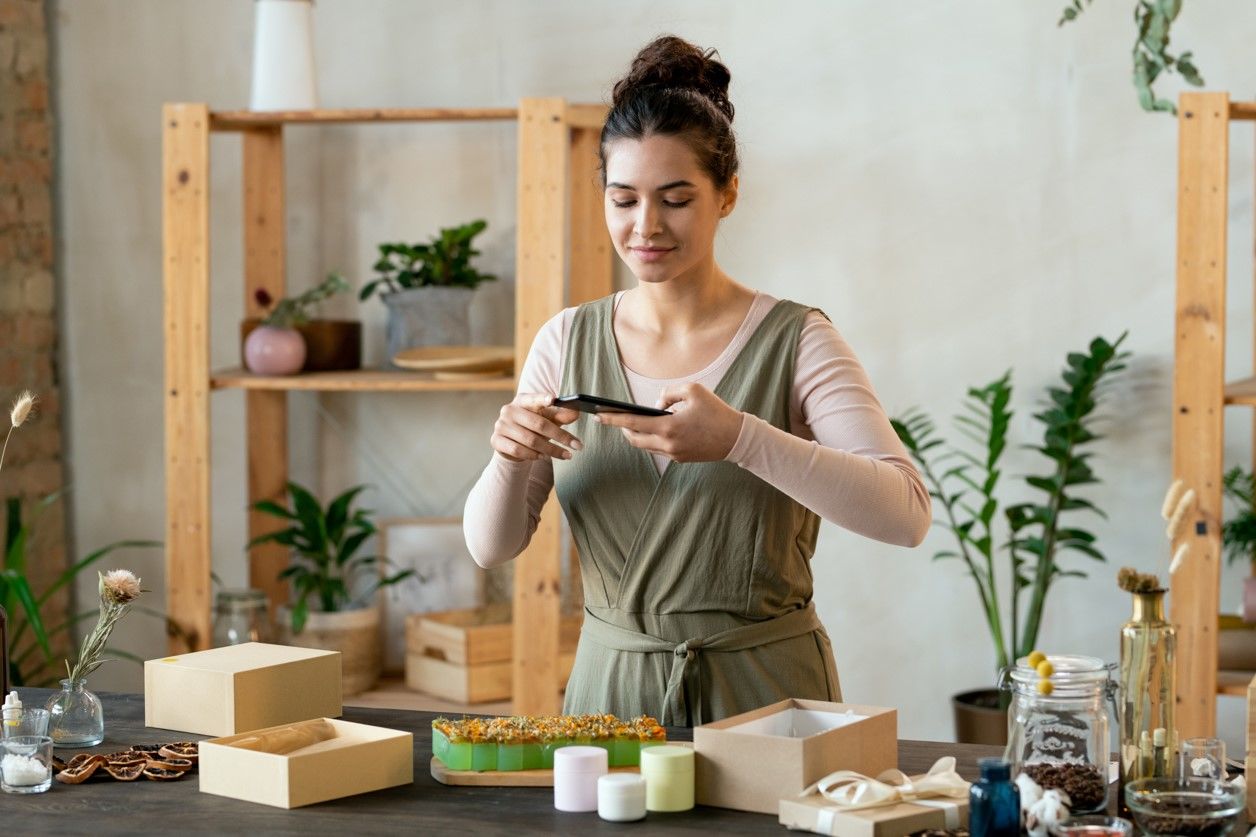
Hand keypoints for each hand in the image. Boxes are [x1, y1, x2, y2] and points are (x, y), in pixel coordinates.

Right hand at [491, 393, 582, 461]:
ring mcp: (501, 425)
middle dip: (561, 436)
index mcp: (522, 400)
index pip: (534, 398)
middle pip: (538, 424)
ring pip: (530, 440)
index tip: (553, 399)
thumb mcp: (548, 420)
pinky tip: (543, 457)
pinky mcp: (496, 440)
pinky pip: (518, 450)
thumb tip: (575, 413)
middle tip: (577, 446)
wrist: (512, 444)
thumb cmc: (533, 428)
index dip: (542, 398)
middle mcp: (509, 410)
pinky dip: (533, 455)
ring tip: (565, 455)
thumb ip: (560, 416)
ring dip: (551, 450)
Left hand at [593, 383, 742, 462]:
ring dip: (638, 434)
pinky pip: (659, 449)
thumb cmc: (716, 411)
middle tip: (615, 419)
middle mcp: (668, 444)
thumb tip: (657, 405)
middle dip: (622, 429)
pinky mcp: (681, 458)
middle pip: (634, 439)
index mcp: (668, 427)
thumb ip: (669, 394)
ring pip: (646, 446)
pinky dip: (653, 438)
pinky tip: (654, 429)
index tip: (597, 416)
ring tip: (635, 422)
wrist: (736, 438)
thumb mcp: (693, 390)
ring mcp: (674, 454)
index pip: (632, 423)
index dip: (612, 419)